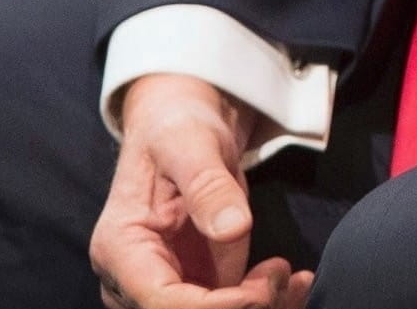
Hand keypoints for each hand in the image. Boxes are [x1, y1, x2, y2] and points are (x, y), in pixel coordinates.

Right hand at [89, 75, 312, 308]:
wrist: (182, 126)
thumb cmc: (177, 128)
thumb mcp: (190, 143)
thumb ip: (208, 185)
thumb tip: (235, 228)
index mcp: (121, 248)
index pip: (160, 303)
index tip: (260, 290)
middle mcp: (133, 280)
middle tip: (283, 276)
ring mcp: (164, 285)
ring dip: (259, 308)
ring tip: (295, 279)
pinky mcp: (194, 286)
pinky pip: (228, 308)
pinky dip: (264, 302)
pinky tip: (295, 282)